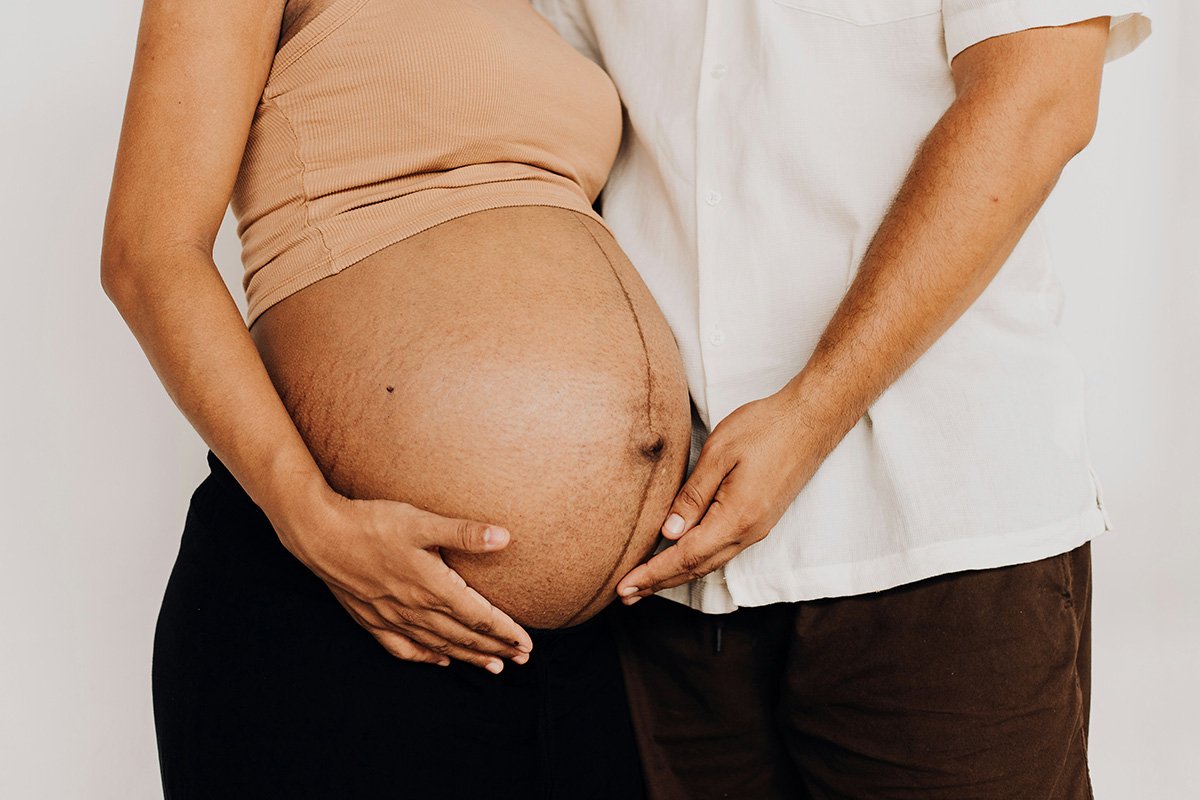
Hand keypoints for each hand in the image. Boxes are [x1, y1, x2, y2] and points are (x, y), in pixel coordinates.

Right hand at [277, 485, 532, 672]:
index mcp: (432, 587)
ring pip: (438, 645)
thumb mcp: (421, 521)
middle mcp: (415, 609)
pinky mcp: (371, 618)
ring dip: (468, 656)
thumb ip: (464, 533)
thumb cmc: (373, 523)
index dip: (505, 632)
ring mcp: (392, 617)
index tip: (527, 644)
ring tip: (493, 667)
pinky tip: (438, 660)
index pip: (479, 617)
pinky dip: (425, 657)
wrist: (320, 534)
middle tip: (521, 659)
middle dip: (495, 649)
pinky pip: (403, 647)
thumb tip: (505, 538)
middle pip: (463, 636)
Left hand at [616, 390, 822, 602]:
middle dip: (659, 582)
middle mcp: (749, 532)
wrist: (811, 420)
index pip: (685, 557)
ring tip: (646, 583)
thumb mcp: (719, 453)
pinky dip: (696, 561)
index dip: (653, 574)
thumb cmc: (765, 428)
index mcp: (736, 517)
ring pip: (710, 562)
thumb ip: (693, 495)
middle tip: (626, 595)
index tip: (625, 587)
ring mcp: (757, 528)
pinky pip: (722, 550)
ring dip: (677, 575)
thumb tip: (669, 532)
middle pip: (697, 568)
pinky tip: (681, 559)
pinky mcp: (760, 520)